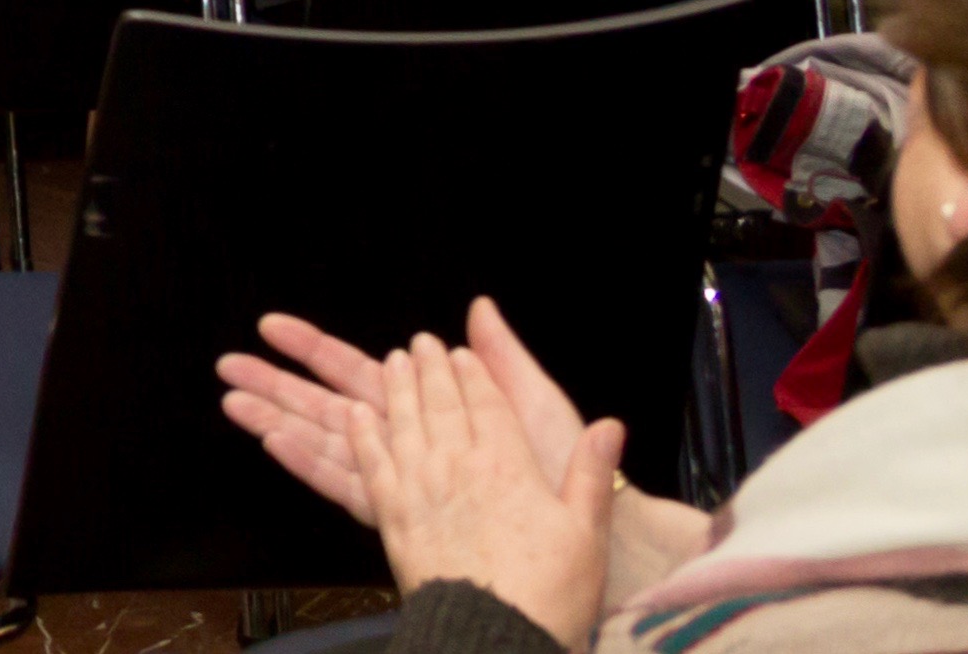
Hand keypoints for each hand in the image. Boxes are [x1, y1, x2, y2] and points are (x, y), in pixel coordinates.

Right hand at [219, 301, 602, 519]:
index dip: (313, 348)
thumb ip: (500, 358)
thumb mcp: (537, 401)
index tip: (272, 326)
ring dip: (278, 419)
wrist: (596, 532)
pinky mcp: (406, 512)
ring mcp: (403, 478)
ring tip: (233, 400)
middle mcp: (409, 443)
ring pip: (326, 443)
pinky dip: (307, 464)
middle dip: (277, 384)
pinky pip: (346, 484)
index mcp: (432, 411)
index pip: (359, 371)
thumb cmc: (566, 469)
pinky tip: (274, 442)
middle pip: (328, 405)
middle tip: (228, 363)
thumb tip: (479, 306)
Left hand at [349, 334, 620, 646]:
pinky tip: (357, 414)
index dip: (474, 375)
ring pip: (404, 422)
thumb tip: (610, 425)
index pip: (488, 405)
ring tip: (392, 362)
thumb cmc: (548, 591)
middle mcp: (459, 465)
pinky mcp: (392, 515)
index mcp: (508, 465)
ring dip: (397, 387)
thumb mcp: (587, 531)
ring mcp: (420, 487)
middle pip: (441, 404)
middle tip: (420, 342)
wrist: (493, 634)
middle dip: (431, 368)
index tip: (462, 351)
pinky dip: (363, 433)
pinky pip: (370, 461)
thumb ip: (591, 472)